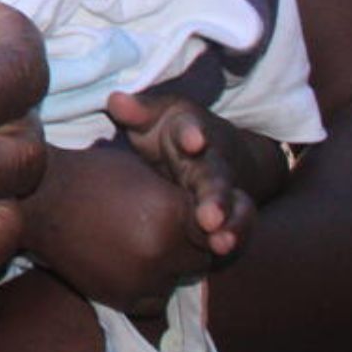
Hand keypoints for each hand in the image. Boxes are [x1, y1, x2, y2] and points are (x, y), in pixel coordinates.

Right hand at [23, 139, 210, 313]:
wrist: (38, 198)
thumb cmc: (92, 175)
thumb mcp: (144, 170)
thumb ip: (183, 193)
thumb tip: (217, 211)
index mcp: (172, 213)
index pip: (215, 228)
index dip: (204, 224)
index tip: (190, 220)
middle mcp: (162, 249)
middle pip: (201, 258)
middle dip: (186, 246)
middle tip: (159, 230)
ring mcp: (142, 278)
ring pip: (177, 281)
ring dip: (166, 268)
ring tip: (136, 244)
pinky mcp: (123, 299)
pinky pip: (155, 299)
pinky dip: (146, 285)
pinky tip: (125, 262)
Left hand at [108, 90, 255, 258]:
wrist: (207, 146)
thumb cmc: (168, 129)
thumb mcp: (154, 114)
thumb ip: (137, 110)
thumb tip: (116, 100)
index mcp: (190, 131)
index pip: (191, 131)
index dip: (191, 135)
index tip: (192, 141)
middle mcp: (211, 161)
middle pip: (216, 177)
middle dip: (215, 196)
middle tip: (209, 217)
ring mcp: (222, 188)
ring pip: (231, 205)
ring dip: (229, 224)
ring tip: (221, 243)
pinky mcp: (226, 212)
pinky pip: (235, 225)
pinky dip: (233, 237)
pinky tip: (222, 251)